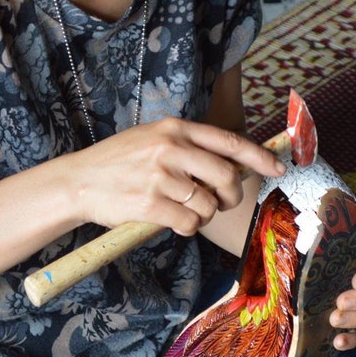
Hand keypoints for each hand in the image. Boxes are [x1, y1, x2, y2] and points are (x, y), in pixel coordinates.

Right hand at [70, 118, 284, 235]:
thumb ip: (189, 147)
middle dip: (230, 195)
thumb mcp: (153, 139)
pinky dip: (188, 228)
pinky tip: (173, 222)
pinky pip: (190, 222)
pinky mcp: (150, 203)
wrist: (77, 181)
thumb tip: (232, 164)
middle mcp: (171, 148)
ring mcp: (160, 176)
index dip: (259, 156)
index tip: (278, 168)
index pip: (229, 141)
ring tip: (186, 212)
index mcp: (175, 129)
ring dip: (205, 215)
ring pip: (208, 203)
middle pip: (227, 175)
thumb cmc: (120, 163)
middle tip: (220, 202)